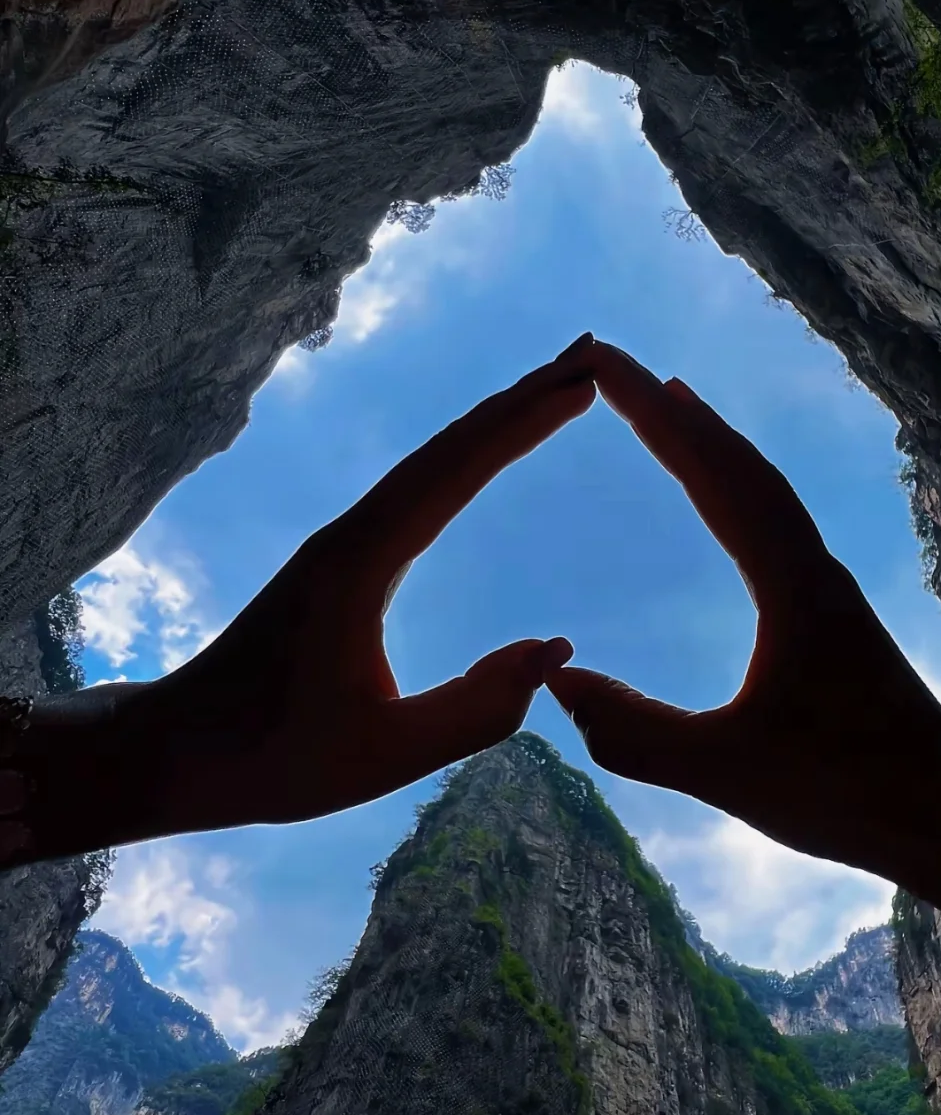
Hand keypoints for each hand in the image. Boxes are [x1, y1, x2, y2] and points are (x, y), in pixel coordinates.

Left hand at [2, 337, 596, 862]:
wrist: (176, 750)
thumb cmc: (274, 759)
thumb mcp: (386, 754)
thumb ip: (476, 710)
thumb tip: (552, 649)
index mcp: (359, 566)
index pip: (454, 474)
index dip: (522, 425)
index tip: (581, 385)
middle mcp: (350, 537)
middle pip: (446, 448)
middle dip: (519, 399)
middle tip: (589, 355)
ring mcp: (341, 545)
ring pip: (429, 464)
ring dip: (491, 421)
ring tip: (555, 388)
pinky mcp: (338, 563)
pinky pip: (414, 491)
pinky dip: (461, 458)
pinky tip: (482, 453)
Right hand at [545, 344, 940, 938]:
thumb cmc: (848, 794)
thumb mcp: (725, 771)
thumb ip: (635, 734)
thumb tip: (555, 684)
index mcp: (790, 586)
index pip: (714, 476)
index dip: (654, 417)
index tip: (606, 367)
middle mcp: (813, 570)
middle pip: (739, 466)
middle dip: (675, 411)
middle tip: (616, 367)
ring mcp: (827, 590)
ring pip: (765, 491)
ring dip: (713, 443)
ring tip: (672, 406)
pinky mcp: (834, 616)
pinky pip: (778, 524)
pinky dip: (741, 489)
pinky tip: (730, 507)